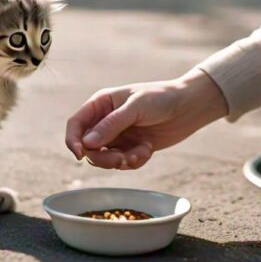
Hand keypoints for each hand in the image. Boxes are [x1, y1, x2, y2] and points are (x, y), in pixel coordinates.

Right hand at [64, 68, 227, 169]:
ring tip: (139, 155)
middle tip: (121, 159)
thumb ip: (111, 125)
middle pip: (88, 147)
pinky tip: (147, 151)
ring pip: (105, 159)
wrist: (188, 107)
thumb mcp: (135, 107)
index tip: (80, 155)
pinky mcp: (131, 148)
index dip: (73, 140)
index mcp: (101, 104)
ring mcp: (118, 135)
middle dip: (103, 157)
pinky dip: (134, 161)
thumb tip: (87, 143)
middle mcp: (105, 121)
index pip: (76, 124)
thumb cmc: (160, 98)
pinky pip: (123, 163)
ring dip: (120, 161)